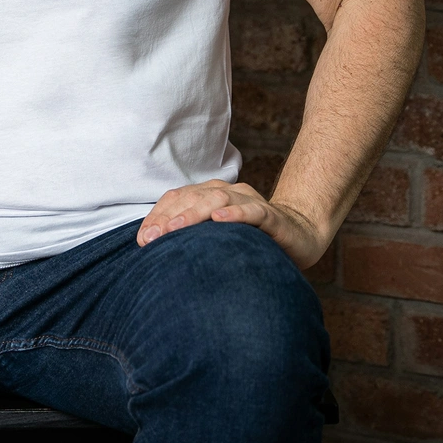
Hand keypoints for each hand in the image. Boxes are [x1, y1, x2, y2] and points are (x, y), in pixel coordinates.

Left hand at [136, 179, 326, 268]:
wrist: (299, 234)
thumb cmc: (249, 238)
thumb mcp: (215, 238)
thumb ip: (190, 238)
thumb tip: (154, 249)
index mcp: (208, 194)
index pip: (177, 199)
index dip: (158, 216)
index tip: (143, 239)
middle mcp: (226, 192)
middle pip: (193, 197)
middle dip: (170, 217)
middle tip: (153, 237)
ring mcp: (249, 200)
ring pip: (218, 199)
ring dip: (195, 213)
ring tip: (176, 228)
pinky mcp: (271, 215)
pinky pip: (253, 211)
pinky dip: (235, 213)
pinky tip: (220, 220)